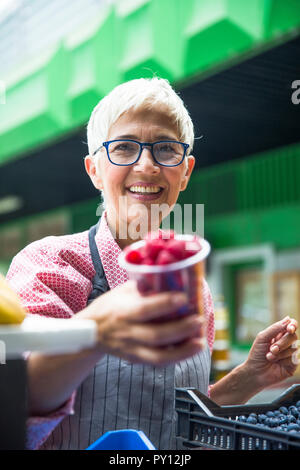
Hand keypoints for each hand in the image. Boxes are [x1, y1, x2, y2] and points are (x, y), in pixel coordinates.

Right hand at [76, 280, 204, 366]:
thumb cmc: (111, 306)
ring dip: (182, 350)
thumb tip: (172, 276)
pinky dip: (176, 358)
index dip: (165, 304)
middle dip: (181, 329)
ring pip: (158, 356)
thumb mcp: (124, 291)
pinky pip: (157, 362)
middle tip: (200, 320)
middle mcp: (127, 332)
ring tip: (200, 342)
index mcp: (124, 312)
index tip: (184, 297)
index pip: (145, 309)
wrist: (90, 331)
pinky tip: (191, 350)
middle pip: (156, 335)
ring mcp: (131, 349)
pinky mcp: (135, 359)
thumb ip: (146, 286)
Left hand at [244, 316, 298, 389]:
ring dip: (280, 353)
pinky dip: (284, 360)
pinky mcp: (293, 364)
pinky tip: (276, 363)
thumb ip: (275, 328)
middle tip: (272, 349)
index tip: (289, 328)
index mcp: (279, 334)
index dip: (293, 325)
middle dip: (282, 342)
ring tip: (269, 357)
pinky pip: (295, 358)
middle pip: (293, 336)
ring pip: (294, 348)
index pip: (291, 326)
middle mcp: (286, 343)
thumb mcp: (262, 338)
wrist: (255, 372)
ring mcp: (290, 353)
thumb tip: (288, 319)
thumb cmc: (256, 354)